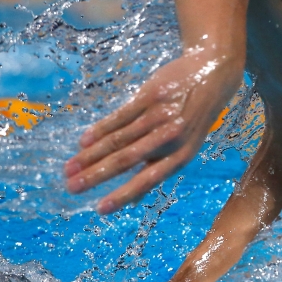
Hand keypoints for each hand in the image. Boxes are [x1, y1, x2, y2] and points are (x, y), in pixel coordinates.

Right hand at [63, 48, 242, 213]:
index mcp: (182, 155)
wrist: (213, 71)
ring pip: (118, 139)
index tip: (100, 209)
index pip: (148, 180)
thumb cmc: (195, 115)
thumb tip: (133, 200)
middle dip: (96, 176)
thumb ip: (160, 166)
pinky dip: (99, 130)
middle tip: (71, 187)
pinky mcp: (150, 95)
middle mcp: (171, 137)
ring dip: (90, 156)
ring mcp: (159, 115)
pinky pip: (119, 116)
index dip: (123, 196)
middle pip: (127, 160)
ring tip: (69, 168)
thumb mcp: (188, 144)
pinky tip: (83, 141)